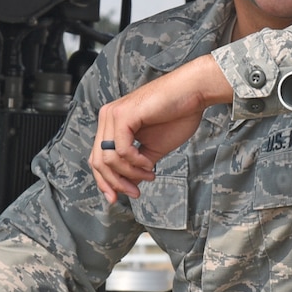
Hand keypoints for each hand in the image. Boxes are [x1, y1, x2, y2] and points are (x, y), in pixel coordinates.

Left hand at [90, 55, 233, 202]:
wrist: (193, 93)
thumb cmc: (177, 114)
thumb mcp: (154, 147)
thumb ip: (138, 163)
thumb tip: (130, 182)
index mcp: (112, 124)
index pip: (98, 158)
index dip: (105, 182)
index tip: (118, 198)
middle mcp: (107, 117)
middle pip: (98, 161)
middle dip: (115, 183)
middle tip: (135, 192)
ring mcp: (113, 115)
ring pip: (108, 158)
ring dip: (129, 173)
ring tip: (148, 174)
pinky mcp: (123, 115)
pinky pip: (121, 149)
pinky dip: (134, 162)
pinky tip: (148, 163)